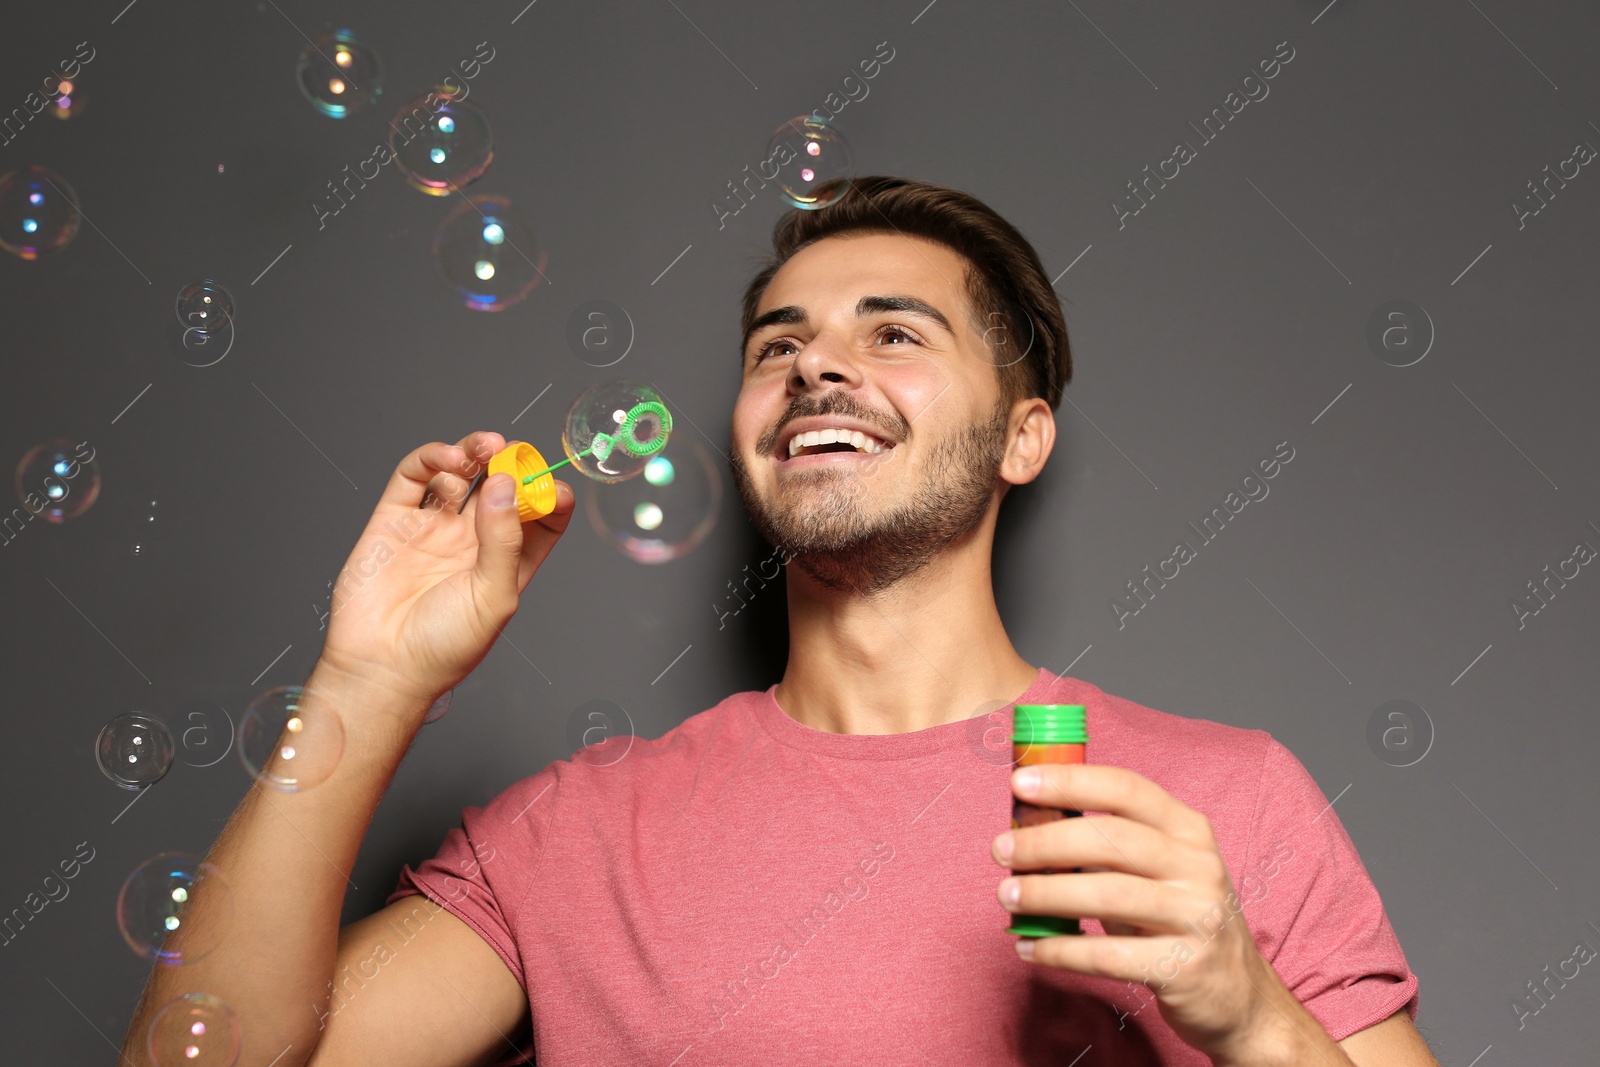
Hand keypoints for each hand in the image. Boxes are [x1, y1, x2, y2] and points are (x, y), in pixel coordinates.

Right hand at [318, 431, 574, 716]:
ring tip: (488, 447)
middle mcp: (472, 541)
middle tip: (516, 453)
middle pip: (500, 487)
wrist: (381, 667)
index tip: (554, 487)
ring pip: (460, 474)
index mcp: (507, 562)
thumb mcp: (493, 597)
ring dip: (476, 452)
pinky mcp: (394, 520)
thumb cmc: (444, 647)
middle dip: (512, 464)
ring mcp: (434, 528)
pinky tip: (449, 459)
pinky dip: (432, 458)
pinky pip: (414, 477)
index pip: (539, 517)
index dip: (549, 496)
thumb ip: (504, 539)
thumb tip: (506, 484)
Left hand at [992, 763, 1280, 1058]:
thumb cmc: (1179, 919)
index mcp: (1189, 829)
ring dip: (1047, 894)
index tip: (1021, 783)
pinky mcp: (1185, 968)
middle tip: (1001, 849)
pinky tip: (1029, 948)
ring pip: (1108, 894)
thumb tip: (1031, 823)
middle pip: (1112, 839)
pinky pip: (1108, 955)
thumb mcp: (1161, 869)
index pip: (1126, 788)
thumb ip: (1110, 843)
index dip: (1071, 781)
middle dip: (1047, 841)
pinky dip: (1060, 951)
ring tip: (1008, 896)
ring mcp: (1197, 917)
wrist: (1240, 996)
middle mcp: (1198, 866)